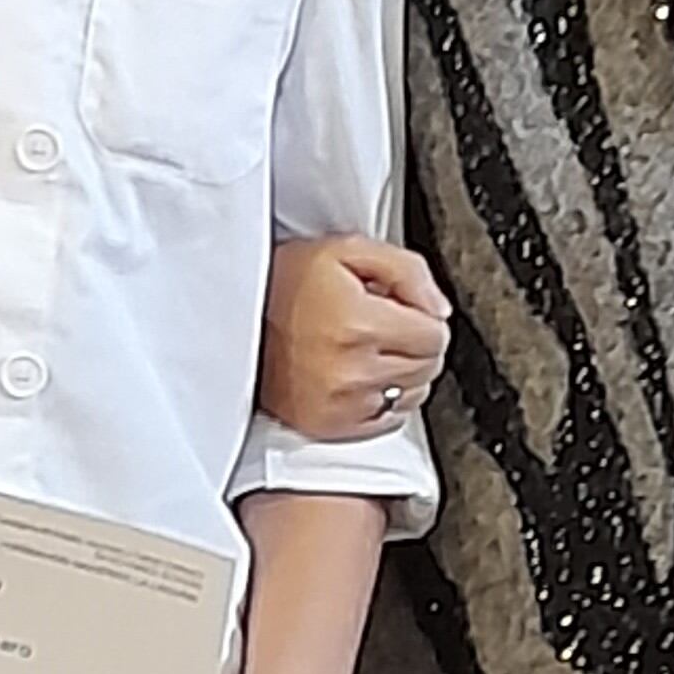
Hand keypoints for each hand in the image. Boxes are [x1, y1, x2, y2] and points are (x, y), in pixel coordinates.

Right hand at [259, 235, 450, 440]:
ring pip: (412, 394)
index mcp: (359, 323)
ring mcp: (339, 403)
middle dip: (417, 342)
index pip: (435, 335)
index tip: (404, 308)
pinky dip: (383, 397)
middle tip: (387, 324)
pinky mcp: (327, 424)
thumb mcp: (347, 249)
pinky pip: (387, 419)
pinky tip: (361, 373)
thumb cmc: (286, 280)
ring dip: (404, 371)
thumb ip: (407, 270)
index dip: (425, 316)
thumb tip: (440, 310)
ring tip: (371, 348)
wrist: (234, 318)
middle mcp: (351, 369)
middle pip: (428, 366)